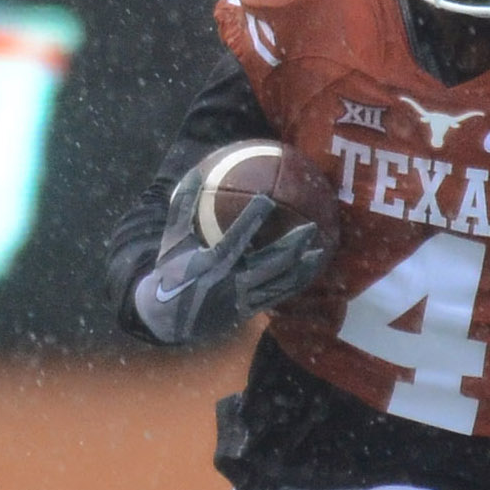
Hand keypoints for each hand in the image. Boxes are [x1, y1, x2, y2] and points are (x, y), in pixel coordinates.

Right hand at [131, 194, 331, 345]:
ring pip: (279, 283)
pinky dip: (297, 282)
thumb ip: (184, 207)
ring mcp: (243, 298)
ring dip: (302, 268)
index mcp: (210, 263)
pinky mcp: (250, 310)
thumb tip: (198, 172)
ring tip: (321, 250)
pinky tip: (311, 269)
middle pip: (269, 264)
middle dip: (292, 246)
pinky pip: (279, 295)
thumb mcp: (173, 240)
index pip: (235, 238)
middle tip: (311, 226)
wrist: (168, 317)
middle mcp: (230, 282)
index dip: (251, 219)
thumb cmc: (171, 271)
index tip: (267, 198)